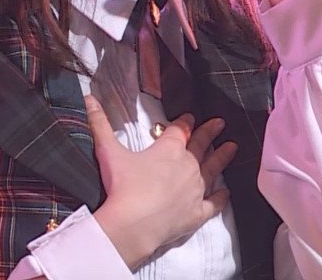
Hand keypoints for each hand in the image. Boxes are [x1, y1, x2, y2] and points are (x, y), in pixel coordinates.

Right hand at [86, 95, 236, 268]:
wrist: (133, 224)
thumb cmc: (122, 187)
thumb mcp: (109, 152)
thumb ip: (100, 124)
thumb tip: (88, 98)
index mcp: (169, 150)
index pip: (179, 130)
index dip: (185, 122)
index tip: (190, 117)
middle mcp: (187, 166)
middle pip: (201, 145)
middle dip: (209, 133)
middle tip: (220, 123)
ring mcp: (195, 189)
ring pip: (213, 169)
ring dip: (222, 157)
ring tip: (233, 147)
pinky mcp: (197, 213)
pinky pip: (214, 203)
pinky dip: (221, 197)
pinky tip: (227, 192)